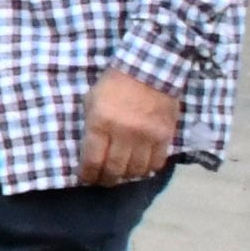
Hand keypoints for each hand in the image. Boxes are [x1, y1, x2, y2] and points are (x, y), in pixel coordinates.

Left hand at [77, 67, 180, 185]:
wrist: (148, 70)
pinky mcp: (165, 135)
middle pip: (115, 169)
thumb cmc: (113, 85)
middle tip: (102, 180)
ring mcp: (146, 135)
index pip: (93, 160)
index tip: (85, 178)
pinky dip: (147, 169)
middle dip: (106, 179)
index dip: (88, 174)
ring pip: (136, 170)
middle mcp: (123, 132)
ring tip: (121, 175)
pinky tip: (140, 167)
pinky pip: (157, 162)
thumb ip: (90, 126)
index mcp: (101, 123)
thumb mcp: (92, 101)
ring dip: (127, 176)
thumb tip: (89, 152)